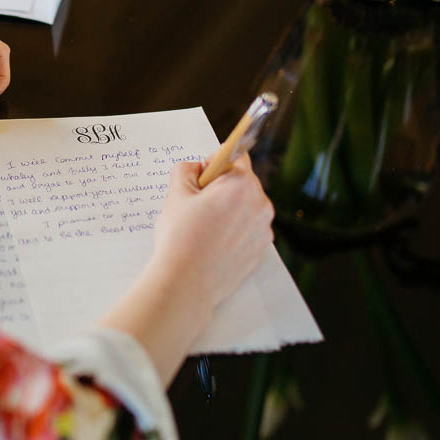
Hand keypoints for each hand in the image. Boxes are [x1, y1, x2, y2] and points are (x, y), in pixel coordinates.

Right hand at [147, 153, 274, 311]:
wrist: (186, 283)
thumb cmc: (180, 238)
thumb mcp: (175, 194)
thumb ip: (185, 170)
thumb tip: (194, 168)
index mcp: (242, 184)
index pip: (235, 156)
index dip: (213, 164)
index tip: (199, 179)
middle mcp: (261, 204)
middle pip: (242, 183)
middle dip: (221, 189)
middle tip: (196, 207)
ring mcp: (264, 229)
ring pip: (245, 208)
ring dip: (228, 210)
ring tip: (203, 228)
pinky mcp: (261, 250)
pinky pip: (248, 230)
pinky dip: (234, 231)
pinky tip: (213, 243)